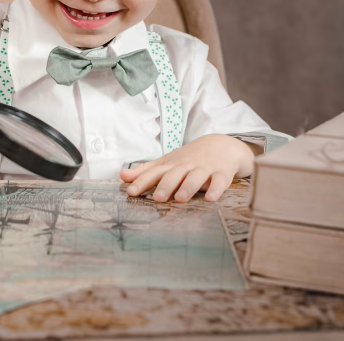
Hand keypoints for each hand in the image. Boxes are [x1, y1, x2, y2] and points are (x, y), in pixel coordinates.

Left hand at [119, 134, 256, 202]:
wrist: (221, 145)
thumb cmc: (189, 158)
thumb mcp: (167, 162)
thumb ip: (145, 171)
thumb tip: (121, 176)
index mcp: (172, 164)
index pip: (155, 172)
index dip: (142, 181)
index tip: (130, 192)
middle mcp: (187, 165)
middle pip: (175, 174)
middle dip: (166, 185)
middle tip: (157, 198)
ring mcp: (205, 168)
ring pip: (196, 177)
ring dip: (188, 187)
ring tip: (180, 198)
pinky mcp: (222, 173)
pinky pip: (219, 181)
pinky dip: (216, 189)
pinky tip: (211, 198)